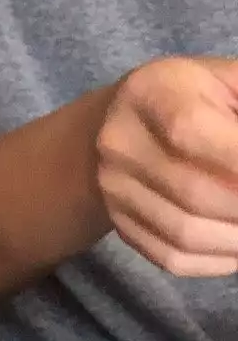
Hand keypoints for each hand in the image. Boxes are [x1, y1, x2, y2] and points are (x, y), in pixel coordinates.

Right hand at [97, 58, 237, 275]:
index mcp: (153, 93)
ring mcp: (114, 189)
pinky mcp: (121, 223)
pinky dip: (220, 261)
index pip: (192, 132)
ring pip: (186, 234)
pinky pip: (173, 258)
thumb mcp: (228, 80)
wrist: (118, 122)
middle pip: (195, 192)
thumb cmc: (191, 96)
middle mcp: (121, 143)